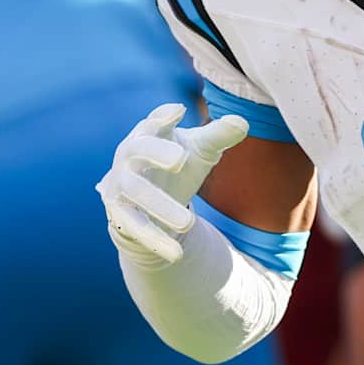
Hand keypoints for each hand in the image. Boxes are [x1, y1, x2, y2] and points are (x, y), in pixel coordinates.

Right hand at [96, 103, 247, 268]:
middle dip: (157, 152)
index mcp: (149, 134)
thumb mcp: (201, 150)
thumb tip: (242, 122)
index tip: (177, 111)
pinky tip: (176, 254)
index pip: (153, 120)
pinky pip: (135, 225)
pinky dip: (155, 239)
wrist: (153, 202)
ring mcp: (121, 184)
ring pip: (137, 192)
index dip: (162, 115)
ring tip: (188, 222)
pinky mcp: (120, 213)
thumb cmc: (178, 164)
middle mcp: (129, 155)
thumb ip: (219, 136)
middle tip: (180, 158)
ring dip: (161, 206)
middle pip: (138, 149)